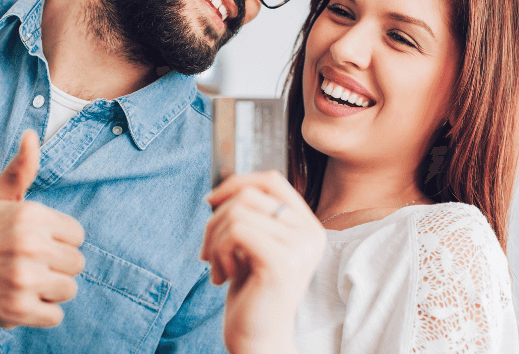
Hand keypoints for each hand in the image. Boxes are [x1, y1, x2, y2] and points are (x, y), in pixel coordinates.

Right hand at [0, 130, 85, 328]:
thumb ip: (20, 170)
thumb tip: (31, 135)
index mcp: (29, 215)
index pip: (77, 235)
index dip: (57, 242)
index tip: (35, 244)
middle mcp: (30, 245)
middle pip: (77, 263)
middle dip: (56, 267)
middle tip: (26, 266)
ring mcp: (25, 278)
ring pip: (68, 290)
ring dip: (48, 291)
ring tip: (21, 282)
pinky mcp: (18, 309)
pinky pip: (54, 316)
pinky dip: (39, 314)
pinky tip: (17, 300)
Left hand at [201, 171, 324, 353]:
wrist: (259, 341)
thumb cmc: (252, 296)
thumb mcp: (253, 247)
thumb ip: (250, 216)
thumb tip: (221, 188)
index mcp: (307, 227)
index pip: (272, 180)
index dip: (236, 183)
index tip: (211, 202)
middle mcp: (310, 234)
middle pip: (250, 193)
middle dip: (216, 218)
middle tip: (208, 250)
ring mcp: (299, 247)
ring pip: (238, 212)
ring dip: (214, 240)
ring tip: (217, 267)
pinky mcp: (282, 262)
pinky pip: (236, 231)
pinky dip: (219, 252)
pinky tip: (224, 277)